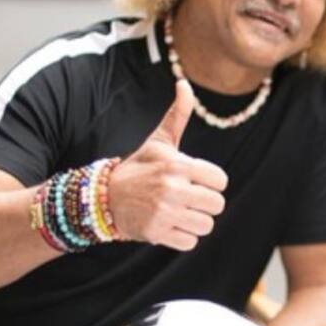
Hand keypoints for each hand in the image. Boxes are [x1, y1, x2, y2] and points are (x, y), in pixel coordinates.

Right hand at [109, 80, 228, 250]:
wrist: (104, 198)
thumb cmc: (139, 167)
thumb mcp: (159, 141)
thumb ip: (177, 114)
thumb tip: (184, 83)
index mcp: (178, 165)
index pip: (221, 181)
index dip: (211, 182)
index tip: (196, 181)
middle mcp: (173, 189)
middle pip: (217, 205)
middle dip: (205, 204)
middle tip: (187, 199)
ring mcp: (165, 213)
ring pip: (206, 225)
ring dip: (195, 222)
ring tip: (178, 213)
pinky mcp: (157, 234)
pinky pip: (190, 242)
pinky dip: (183, 238)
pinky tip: (169, 225)